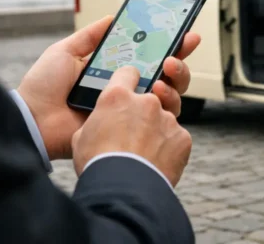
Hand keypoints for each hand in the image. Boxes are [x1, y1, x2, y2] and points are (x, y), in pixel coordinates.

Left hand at [16, 15, 200, 159]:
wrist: (34, 121)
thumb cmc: (44, 88)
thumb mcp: (65, 52)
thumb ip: (89, 35)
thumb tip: (112, 18)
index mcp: (115, 72)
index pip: (150, 56)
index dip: (170, 45)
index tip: (184, 32)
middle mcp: (129, 90)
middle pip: (168, 75)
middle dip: (181, 59)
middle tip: (181, 48)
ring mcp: (132, 110)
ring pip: (171, 94)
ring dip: (177, 79)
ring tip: (166, 69)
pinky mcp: (132, 128)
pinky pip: (161, 117)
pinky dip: (167, 102)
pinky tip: (157, 91)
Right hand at [72, 67, 192, 186]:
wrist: (124, 190)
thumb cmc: (97, 164)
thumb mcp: (81, 137)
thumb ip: (97, 121)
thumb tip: (104, 123)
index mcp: (117, 97)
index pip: (127, 73)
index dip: (128, 79)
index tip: (129, 86)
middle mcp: (146, 102)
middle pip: (149, 99)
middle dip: (143, 113)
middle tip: (133, 133)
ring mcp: (167, 118)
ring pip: (164, 121)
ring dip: (156, 133)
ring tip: (143, 154)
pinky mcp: (182, 137)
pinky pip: (176, 139)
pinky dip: (168, 148)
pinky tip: (156, 163)